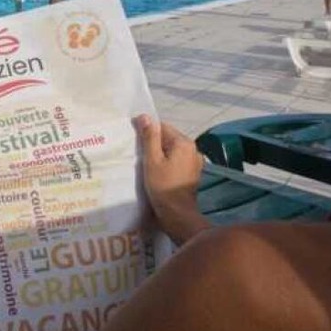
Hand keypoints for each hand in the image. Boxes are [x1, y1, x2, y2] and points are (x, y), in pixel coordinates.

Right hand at [135, 114, 210, 244]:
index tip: (135, 143)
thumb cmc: (162, 186)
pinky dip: (168, 164)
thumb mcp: (152, 160)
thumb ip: (149, 137)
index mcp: (183, 142)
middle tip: (140, 156)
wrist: (177, 214)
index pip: (162, 127)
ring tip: (148, 165)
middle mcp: (193, 149)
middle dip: (154, 144)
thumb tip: (144, 116)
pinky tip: (159, 173)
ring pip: (173, 150)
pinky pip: (177, 161)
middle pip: (169, 138)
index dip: (147, 132)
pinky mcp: (193, 173)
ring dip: (161, 154)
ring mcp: (195, 162)